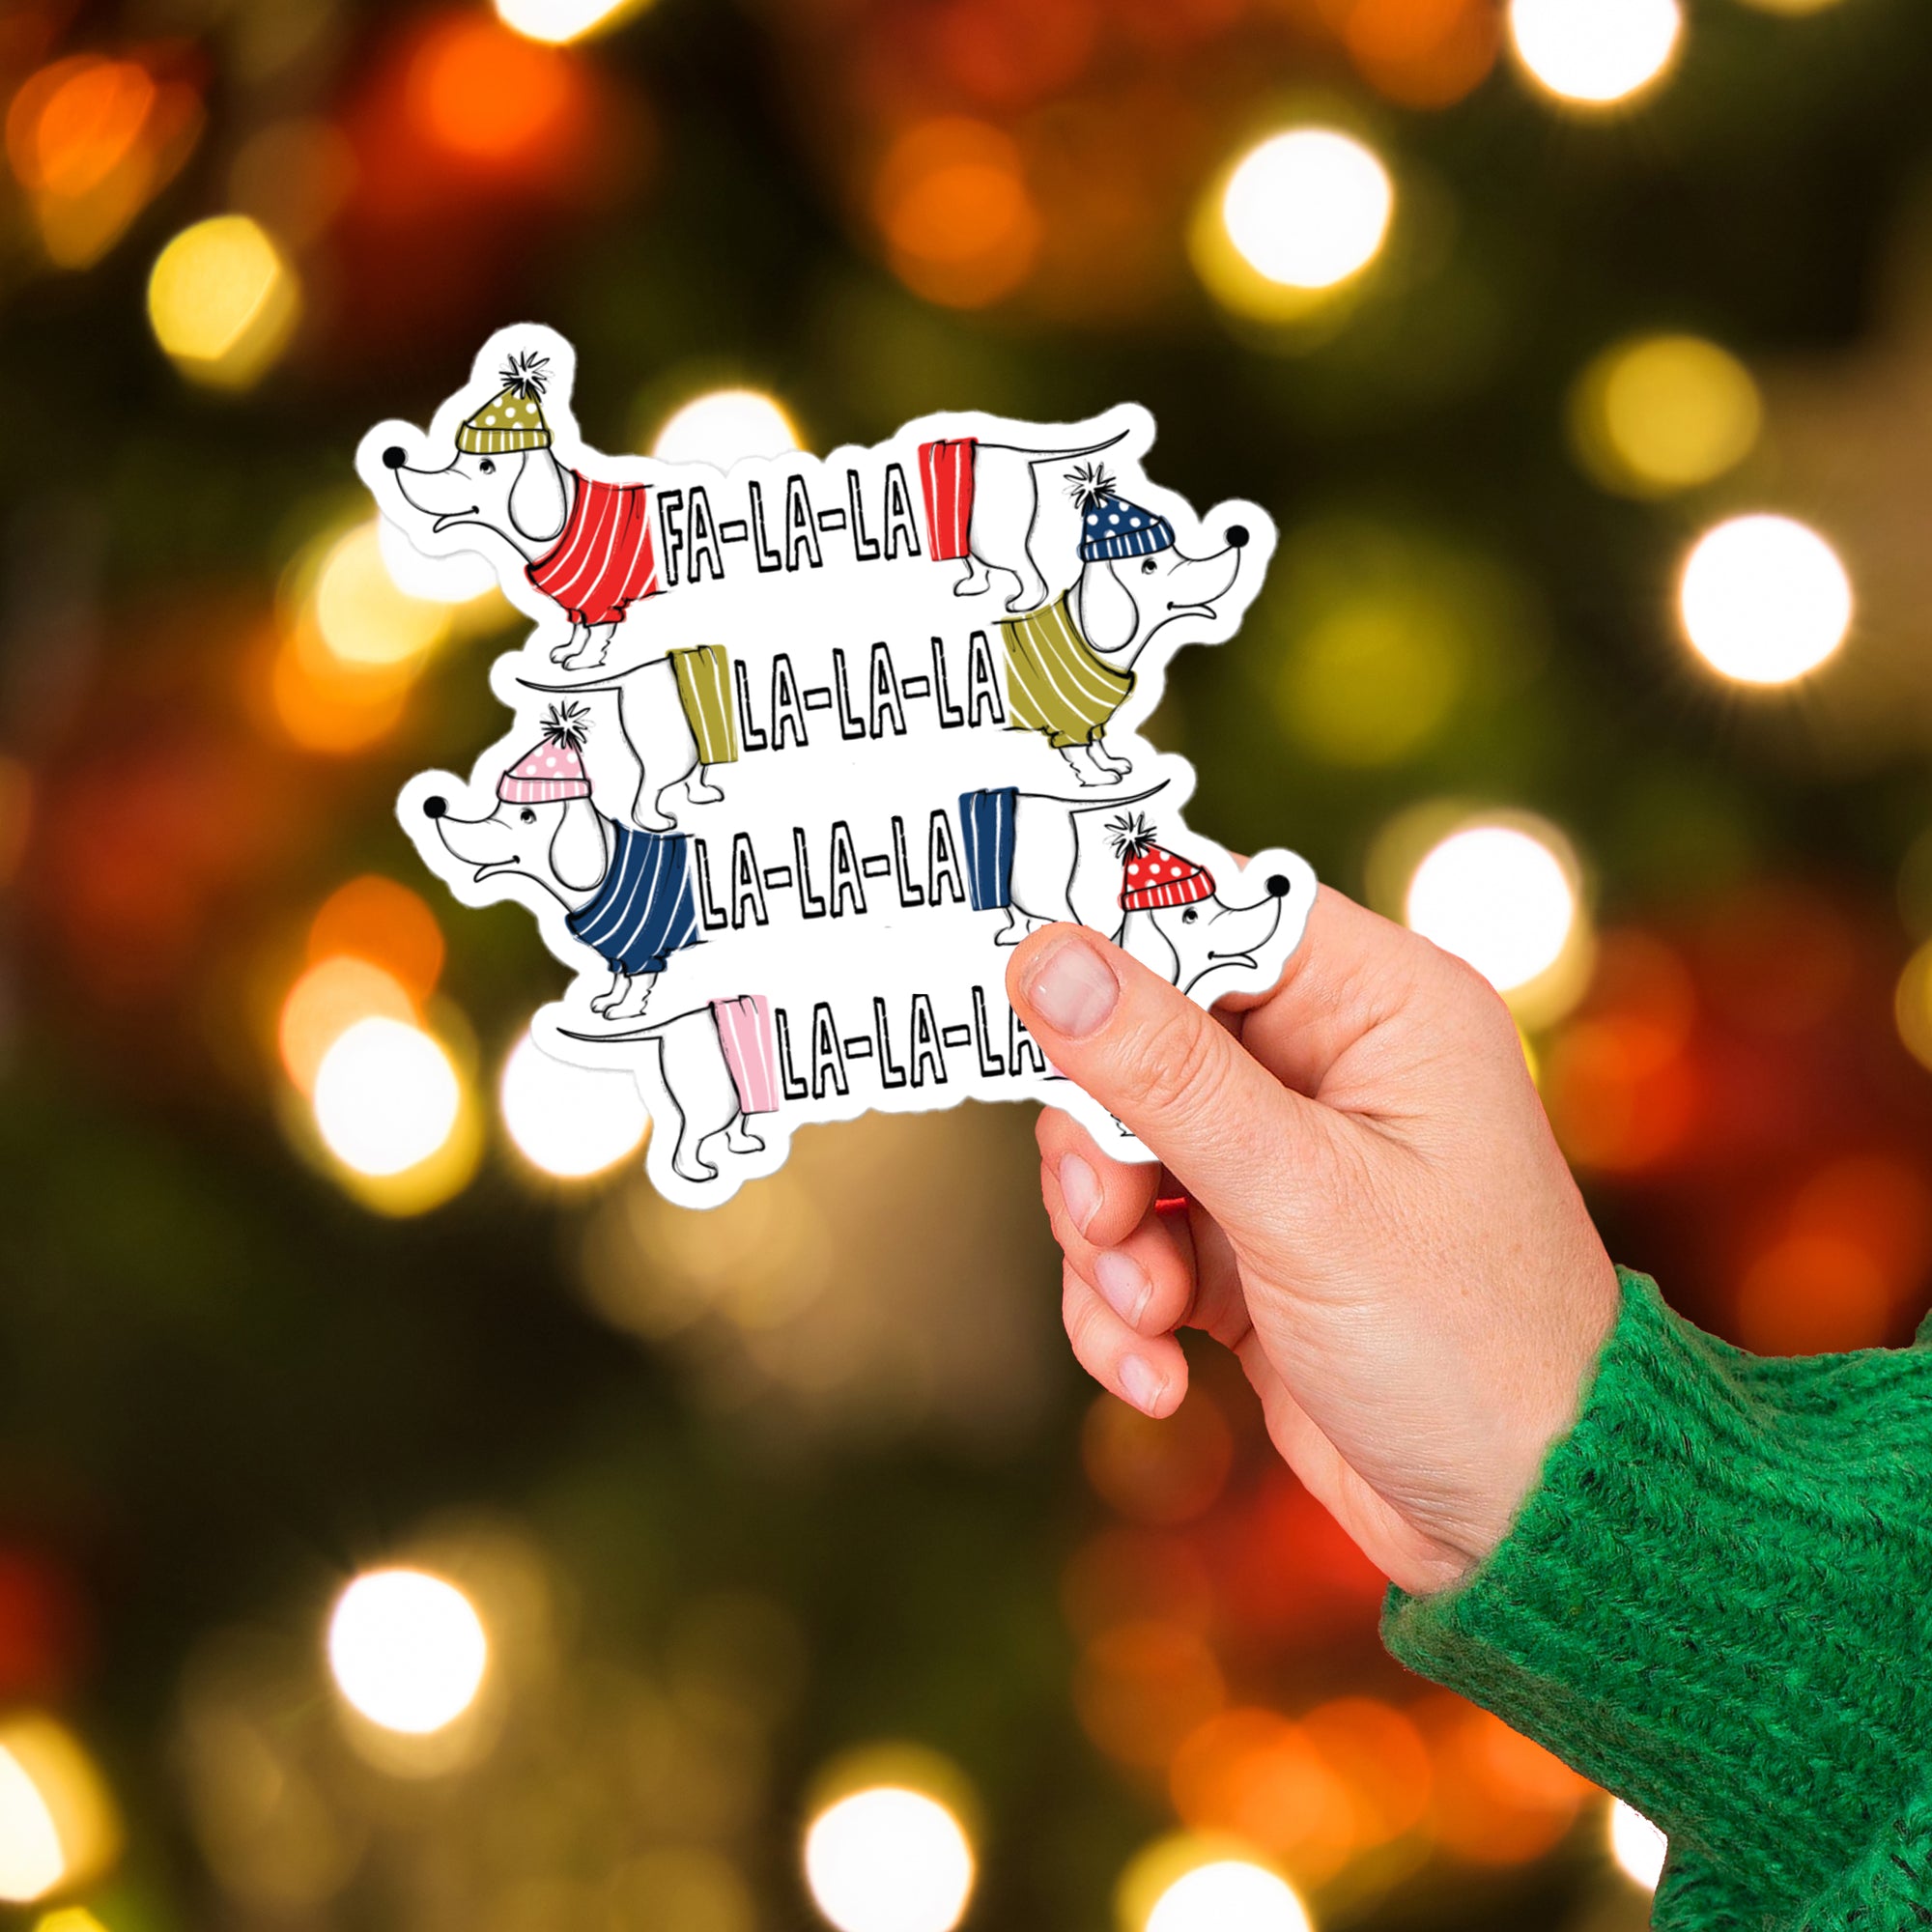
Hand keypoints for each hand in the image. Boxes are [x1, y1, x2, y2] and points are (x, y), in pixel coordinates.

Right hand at [1005, 886, 1620, 1596]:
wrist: (1522, 1524)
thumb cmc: (1463, 1343)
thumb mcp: (1304, 1199)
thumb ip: (1167, 1073)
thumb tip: (1049, 958)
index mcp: (1379, 1006)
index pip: (1213, 912)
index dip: (1109, 941)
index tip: (1013, 981)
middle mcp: (1329, 1065)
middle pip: (1140, 1035)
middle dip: (1102, 1141)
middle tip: (1107, 1219)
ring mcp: (1284, 1159)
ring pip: (1120, 1147)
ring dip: (1106, 1239)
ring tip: (1148, 1315)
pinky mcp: (1246, 1248)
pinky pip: (1136, 1239)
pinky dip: (1122, 1305)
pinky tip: (1158, 1376)